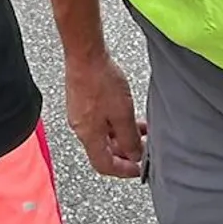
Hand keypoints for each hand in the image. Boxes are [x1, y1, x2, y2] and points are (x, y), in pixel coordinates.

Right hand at [65, 52, 144, 178]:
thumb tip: (134, 155)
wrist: (85, 53)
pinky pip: (99, 120)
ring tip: (140, 127)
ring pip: (102, 134)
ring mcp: (79, 113)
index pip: (104, 165)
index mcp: (88, 135)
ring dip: (122, 134)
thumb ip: (130, 139)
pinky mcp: (81, 100)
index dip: (123, 170)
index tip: (138, 168)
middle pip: (103, 150)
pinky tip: (126, 112)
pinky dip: (114, 122)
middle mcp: (80, 127)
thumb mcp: (123, 114)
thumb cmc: (100, 79)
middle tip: (143, 146)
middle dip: (125, 151)